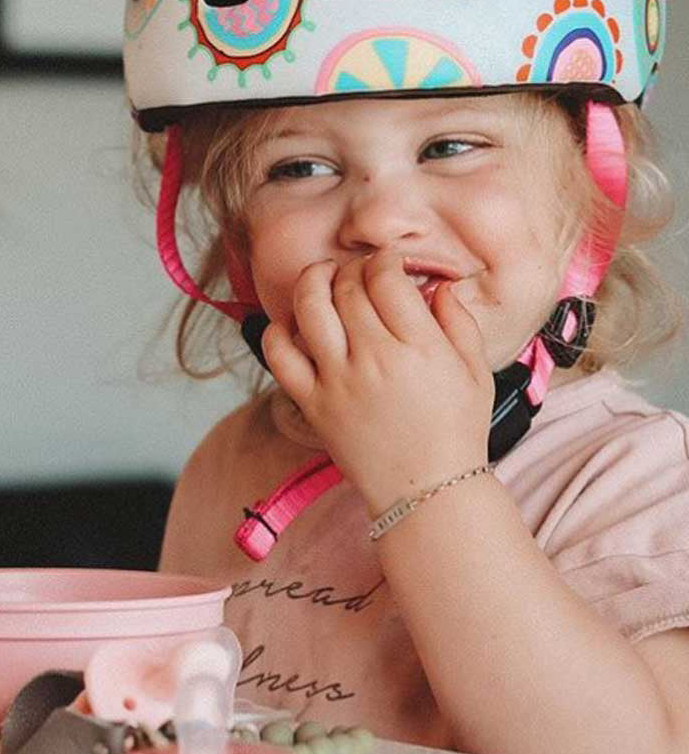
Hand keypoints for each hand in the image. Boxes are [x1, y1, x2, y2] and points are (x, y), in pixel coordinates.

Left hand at [261, 248, 493, 514]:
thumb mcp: (476, 372)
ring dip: (311, 281)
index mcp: (418, 347)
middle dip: (351, 268)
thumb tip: (438, 286)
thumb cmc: (456, 431)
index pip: (386, 278)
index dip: (384, 260)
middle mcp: (373, 358)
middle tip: (358, 273)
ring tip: (321, 279)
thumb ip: (459, 322)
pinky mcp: (312, 403)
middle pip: (346, 287)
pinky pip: (280, 355)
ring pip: (309, 307)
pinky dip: (278, 331)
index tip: (388, 264)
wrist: (428, 492)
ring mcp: (337, 380)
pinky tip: (294, 324)